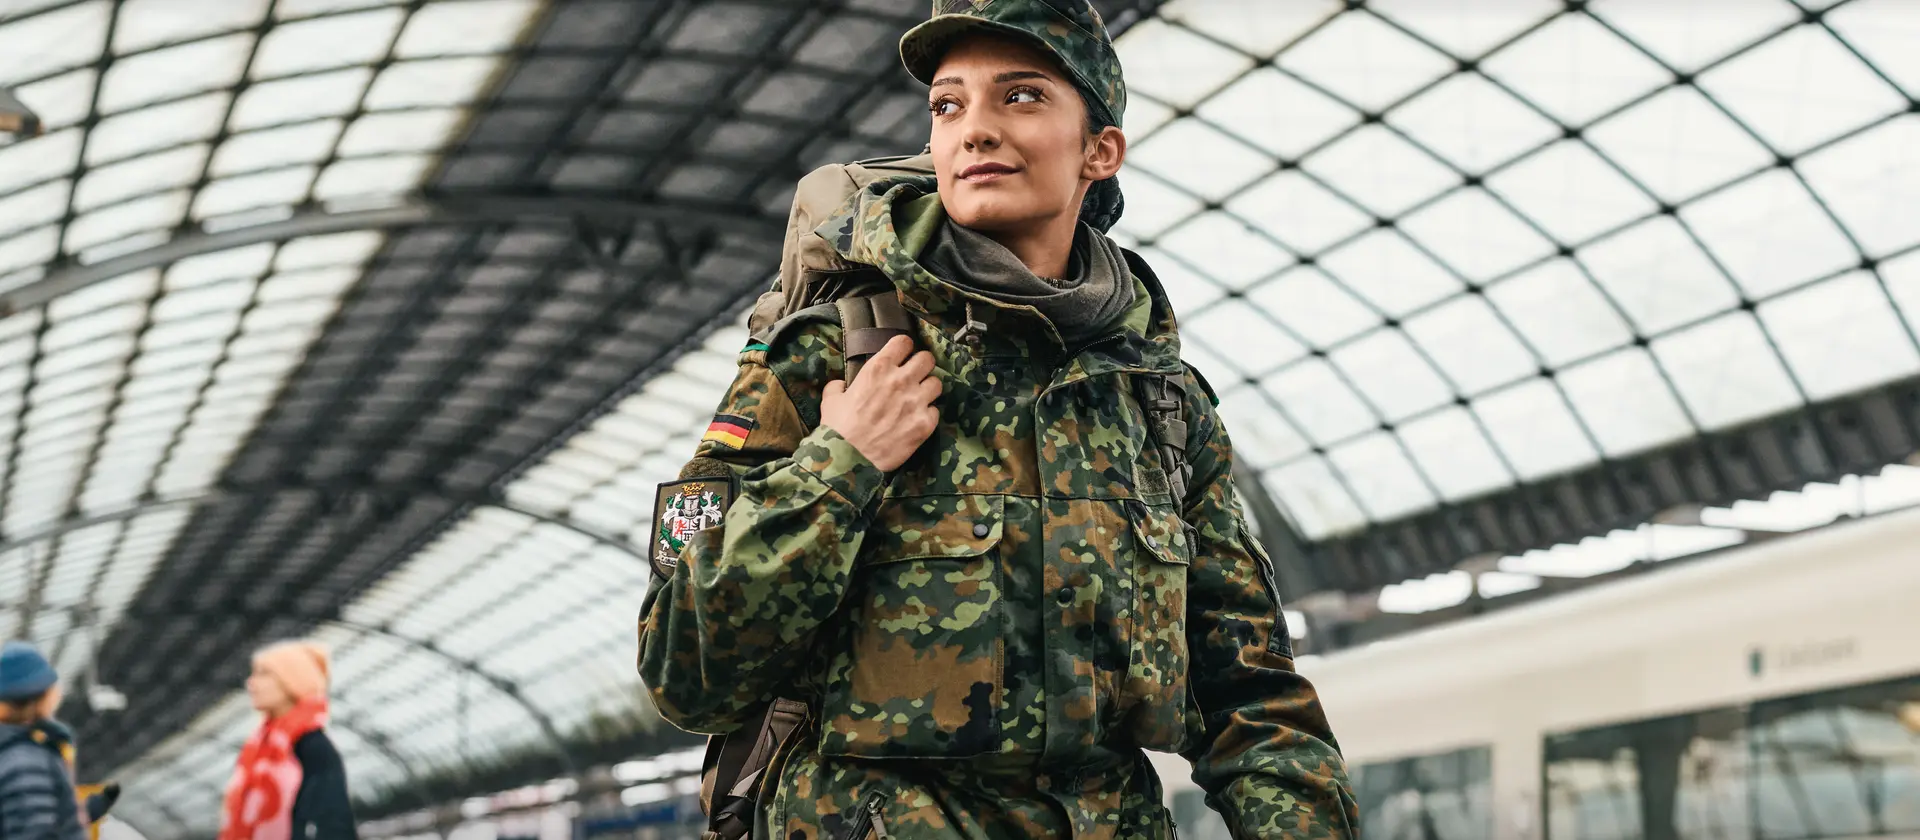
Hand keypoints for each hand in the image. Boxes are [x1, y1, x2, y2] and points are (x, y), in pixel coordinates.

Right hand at [820, 335, 940, 471]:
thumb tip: (842, 385)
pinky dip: (928, 414)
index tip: (903, 353)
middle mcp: (901, 381)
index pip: (904, 342)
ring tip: (919, 397)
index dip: (905, 347)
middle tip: (915, 374)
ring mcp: (916, 402)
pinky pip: (936, 410)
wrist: (849, 458)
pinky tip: (918, 419)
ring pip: (937, 383)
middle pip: (927, 358)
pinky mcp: (924, 424)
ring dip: (928, 389)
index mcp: (878, 369)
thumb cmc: (838, 428)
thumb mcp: (831, 399)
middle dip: (922, 365)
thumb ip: (839, 386)